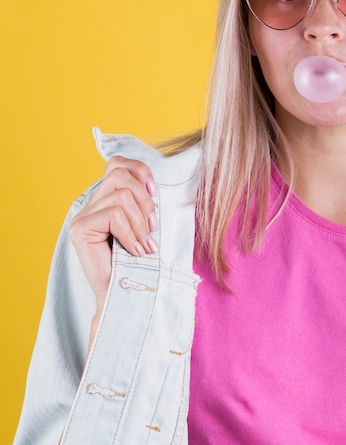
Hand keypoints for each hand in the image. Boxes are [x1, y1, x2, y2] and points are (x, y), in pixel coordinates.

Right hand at [69, 156, 157, 309]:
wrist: (124, 292)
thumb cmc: (139, 259)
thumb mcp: (147, 223)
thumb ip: (145, 202)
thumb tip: (155, 186)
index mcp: (106, 198)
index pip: (117, 164)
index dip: (139, 171)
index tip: (155, 193)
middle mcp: (91, 203)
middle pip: (120, 175)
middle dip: (144, 200)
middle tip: (153, 227)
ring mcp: (82, 216)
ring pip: (120, 196)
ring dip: (140, 222)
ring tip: (146, 243)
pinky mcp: (80, 229)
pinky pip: (113, 216)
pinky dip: (130, 233)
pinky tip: (135, 251)